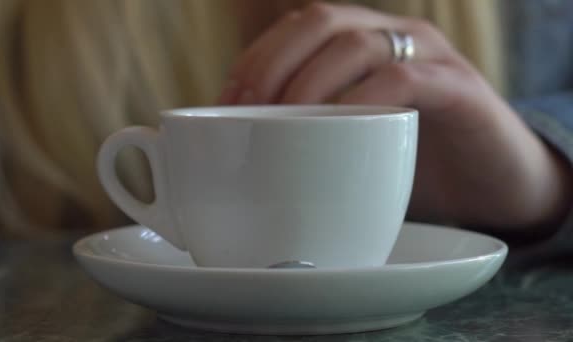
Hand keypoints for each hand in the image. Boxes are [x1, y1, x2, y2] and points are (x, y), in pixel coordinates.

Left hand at [219, 3, 571, 230]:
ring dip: (307, 81)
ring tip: (281, 121)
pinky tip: (338, 128)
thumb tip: (244, 158)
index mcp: (361, 46)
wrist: (494, 186)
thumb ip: (309, 140)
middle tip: (245, 111)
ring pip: (356, 41)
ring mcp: (426, 58)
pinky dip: (361, 99)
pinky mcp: (459, 89)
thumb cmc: (414, 166)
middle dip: (270, 62)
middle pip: (319, 20)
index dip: (254, 58)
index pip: (296, 29)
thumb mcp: (353, 148)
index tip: (222, 102)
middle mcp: (391, 38)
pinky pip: (403, 79)